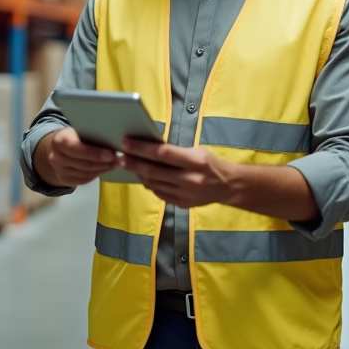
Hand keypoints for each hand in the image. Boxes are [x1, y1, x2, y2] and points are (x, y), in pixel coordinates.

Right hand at [34, 128, 118, 187]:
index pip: (76, 149)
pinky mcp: (64, 180)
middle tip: (118, 160)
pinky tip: (106, 169)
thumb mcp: (77, 130)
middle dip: (103, 163)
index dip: (94, 153)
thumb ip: (90, 134)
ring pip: (85, 173)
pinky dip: (97, 174)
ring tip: (115, 164)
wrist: (57, 149)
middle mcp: (56, 157)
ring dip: (102, 169)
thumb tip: (112, 139)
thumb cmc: (73, 136)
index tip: (111, 154)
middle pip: (83, 164)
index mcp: (59, 141)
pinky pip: (84, 179)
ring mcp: (59, 170)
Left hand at [118, 138, 235, 207]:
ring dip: (139, 174)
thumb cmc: (210, 164)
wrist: (227, 186)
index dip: (142, 148)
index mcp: (195, 162)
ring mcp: (185, 194)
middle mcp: (190, 180)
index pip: (162, 153)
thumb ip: (175, 152)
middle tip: (121, 156)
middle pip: (154, 171)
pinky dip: (150, 184)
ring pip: (154, 183)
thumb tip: (149, 148)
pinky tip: (144, 176)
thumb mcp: (196, 152)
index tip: (126, 143)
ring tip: (130, 165)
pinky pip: (159, 193)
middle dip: (134, 163)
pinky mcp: (182, 204)